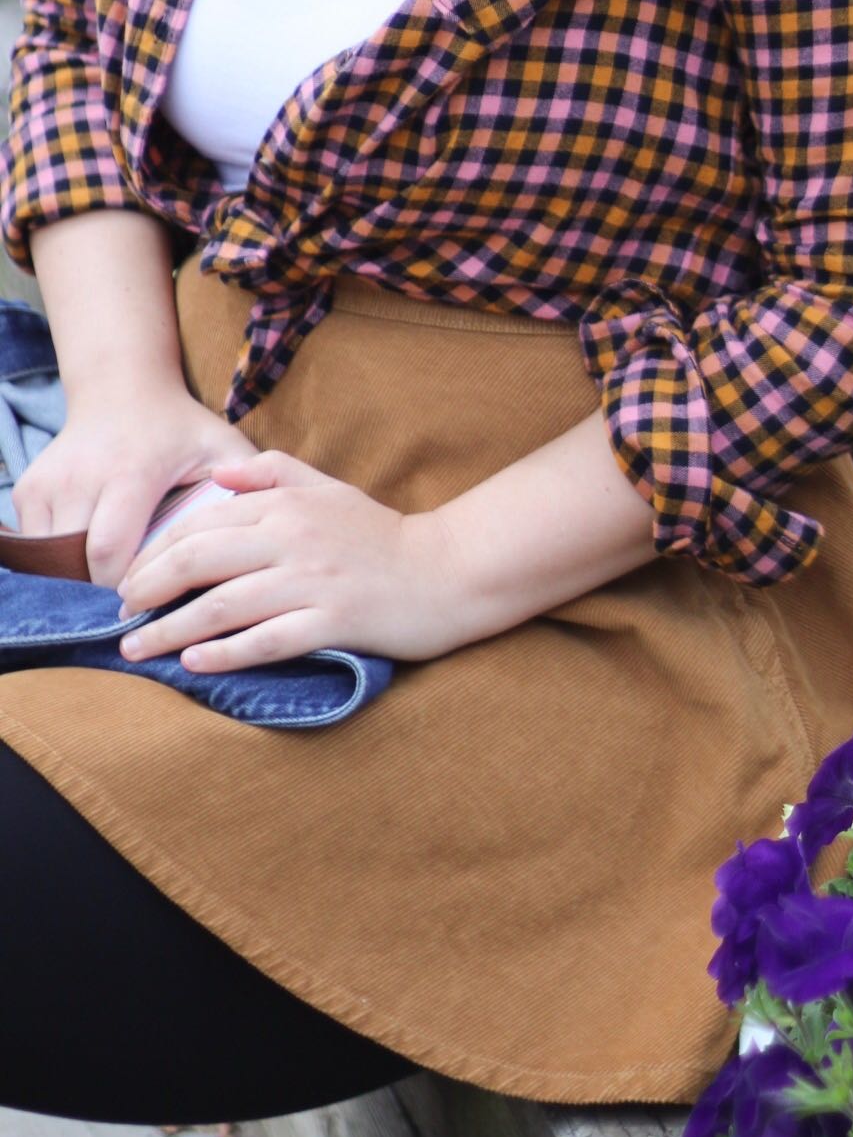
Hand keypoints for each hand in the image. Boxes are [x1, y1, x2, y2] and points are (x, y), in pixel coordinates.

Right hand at [10, 391, 249, 590]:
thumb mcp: (220, 445)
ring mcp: (48, 484)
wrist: (122, 390)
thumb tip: (275, 530)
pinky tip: (92, 556)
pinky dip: (62, 559)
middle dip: (107, 590)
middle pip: (80, 563)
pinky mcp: (28, 490)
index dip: (130, 588)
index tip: (157, 604)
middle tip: (138, 603)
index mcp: (130, 472)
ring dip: (84, 577)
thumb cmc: (180, 428)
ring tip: (119, 580)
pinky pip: (39, 545)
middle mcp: (81, 477)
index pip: (111, 554)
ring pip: (56, 559)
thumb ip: (249, 482)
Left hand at [113, 447, 472, 669]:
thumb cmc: (381, 535)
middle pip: (201, 560)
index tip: (129, 579)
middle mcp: (294, 539)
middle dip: (149, 588)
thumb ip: (273, 474)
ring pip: (224, 605)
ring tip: (136, 648)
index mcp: (288, 505)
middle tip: (119, 616)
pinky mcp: (334, 621)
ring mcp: (314, 582)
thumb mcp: (329, 489)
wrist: (448, 570)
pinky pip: (268, 639)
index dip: (156, 552)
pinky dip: (226, 652)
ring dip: (171, 629)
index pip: (203, 523)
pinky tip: (195, 663)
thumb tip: (219, 477)